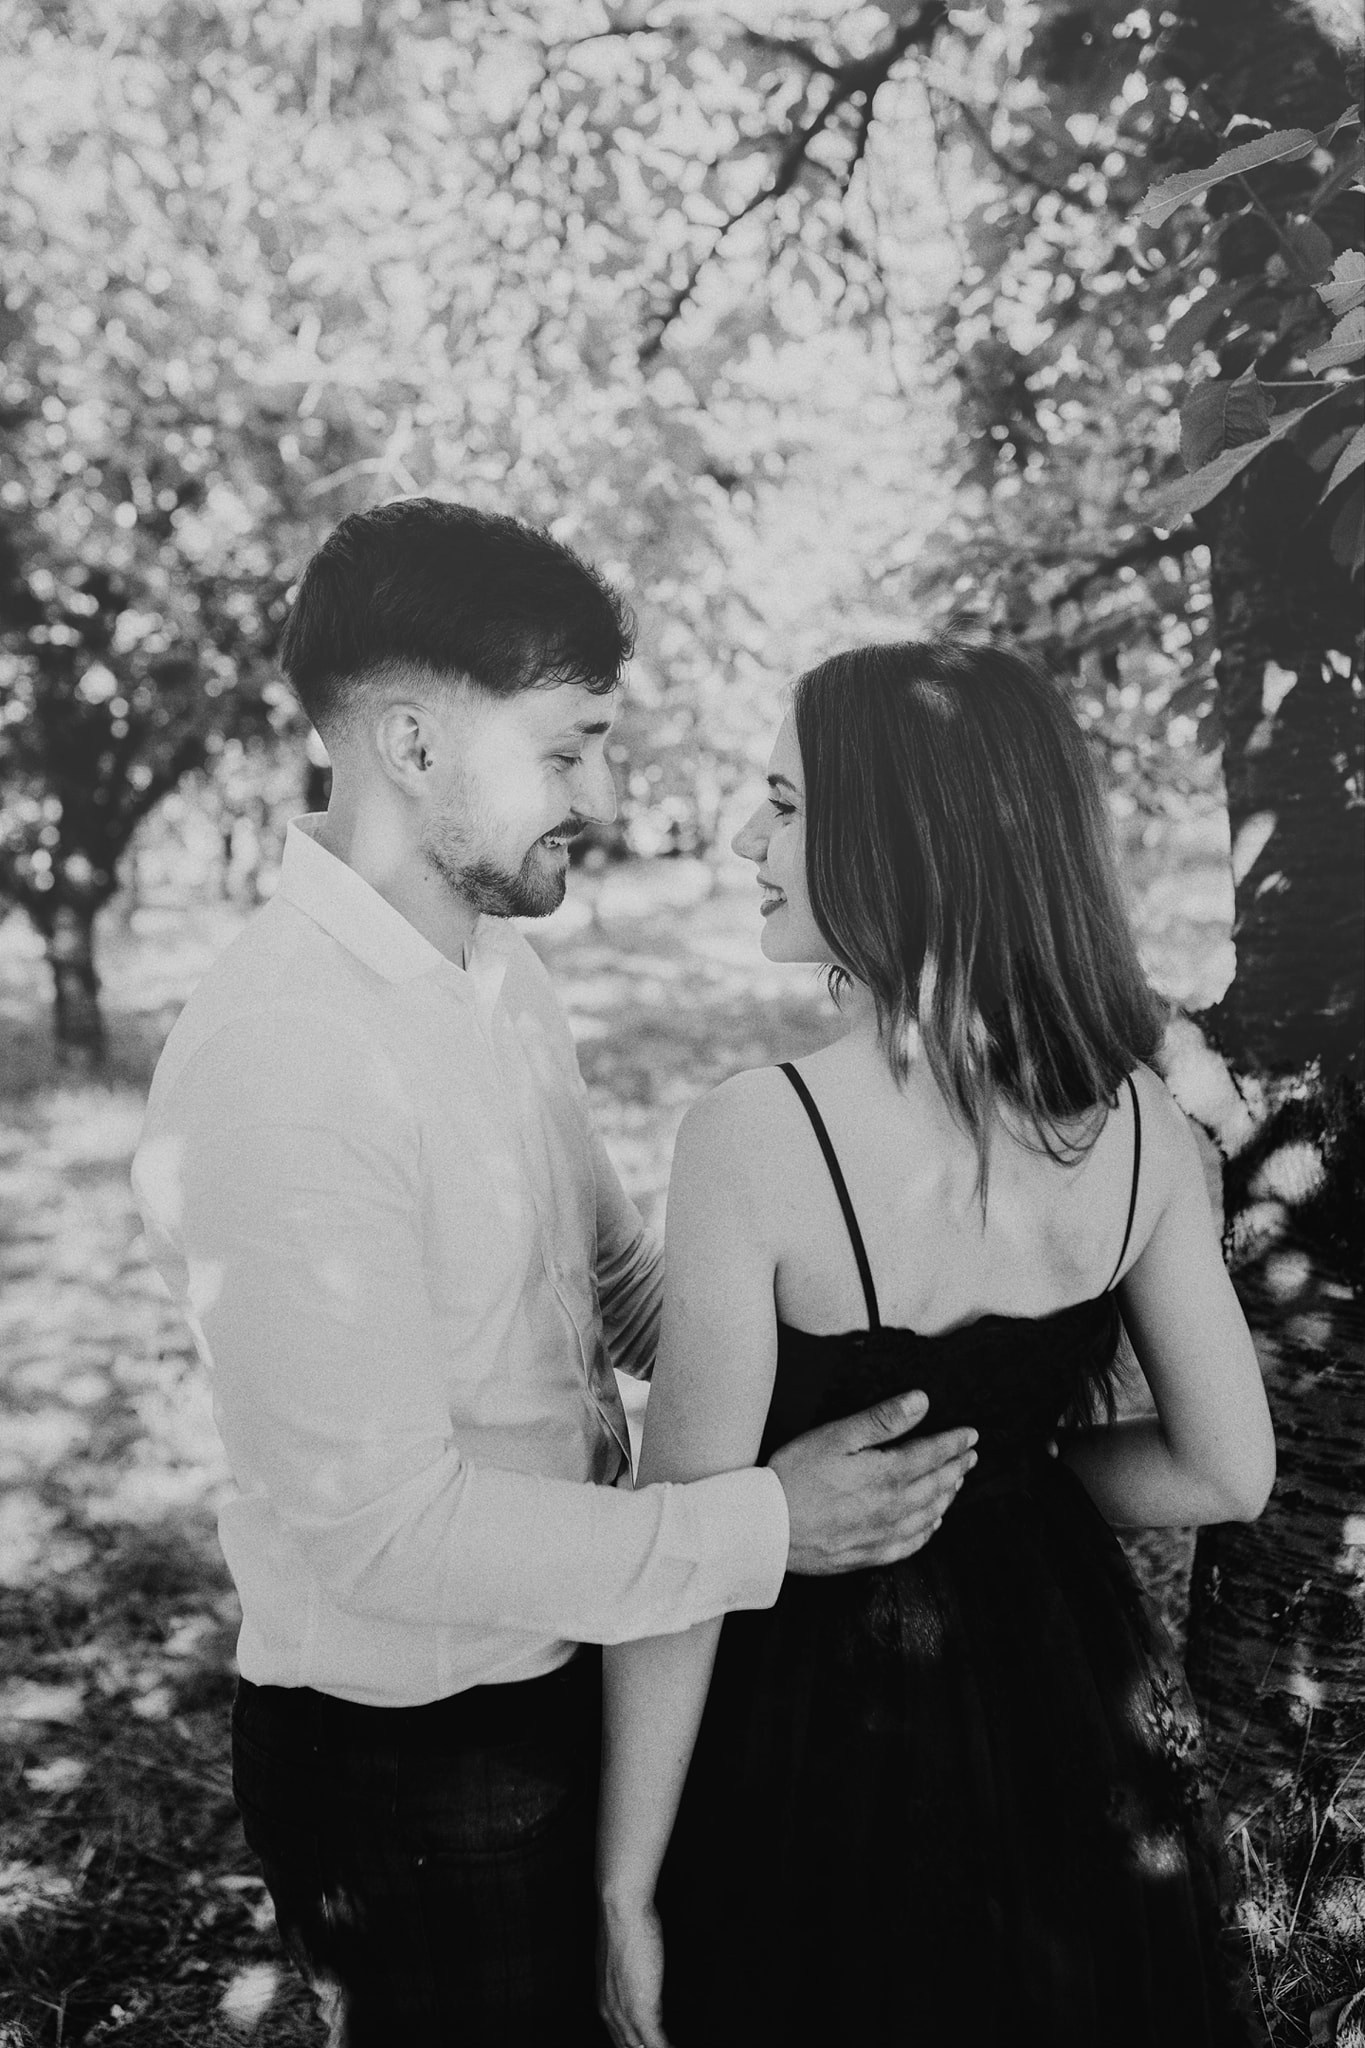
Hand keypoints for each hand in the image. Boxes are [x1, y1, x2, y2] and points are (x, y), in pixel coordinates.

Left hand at [599, 1895, 672, 2047]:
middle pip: (628, 2047)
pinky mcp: (642, 2011)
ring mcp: (626, 2014)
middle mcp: (611, 2013)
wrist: (621, 1911)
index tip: (650, 2046)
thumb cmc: (624, 1926)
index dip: (636, 2046)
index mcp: (605, 2003)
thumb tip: (643, 1983)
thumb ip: (632, 1980)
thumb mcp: (624, 1961)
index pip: (620, 2040)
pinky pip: (657, 2045)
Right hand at [769, 1390, 976, 1574]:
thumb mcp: (836, 1436)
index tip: (971, 1434)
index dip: (954, 1443)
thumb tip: (921, 1402)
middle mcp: (893, 1508)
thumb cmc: (795, 1476)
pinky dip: (929, 1530)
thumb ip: (881, 1420)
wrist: (767, 1529)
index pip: (932, 1455)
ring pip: (929, 1514)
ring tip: (957, 1483)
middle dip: (956, 1467)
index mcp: (887, 1474)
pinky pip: (911, 1544)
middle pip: (936, 1485)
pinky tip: (932, 1523)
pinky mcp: (869, 1555)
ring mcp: (883, 1535)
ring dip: (947, 1496)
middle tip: (971, 1456)